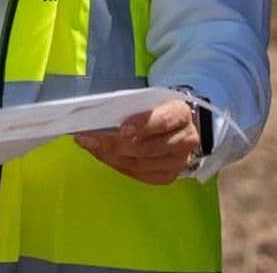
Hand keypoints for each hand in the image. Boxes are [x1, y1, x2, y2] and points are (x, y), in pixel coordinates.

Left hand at [74, 100, 201, 184]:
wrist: (177, 125)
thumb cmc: (157, 108)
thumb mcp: (149, 100)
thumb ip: (131, 106)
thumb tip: (100, 115)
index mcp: (181, 113)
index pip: (163, 121)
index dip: (142, 125)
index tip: (122, 129)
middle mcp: (186, 139)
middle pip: (148, 147)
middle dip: (115, 144)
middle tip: (90, 139)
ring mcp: (179, 161)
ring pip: (141, 164)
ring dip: (111, 156)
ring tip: (91, 146)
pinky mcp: (169, 175)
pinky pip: (140, 175)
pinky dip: (118, 165)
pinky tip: (103, 155)